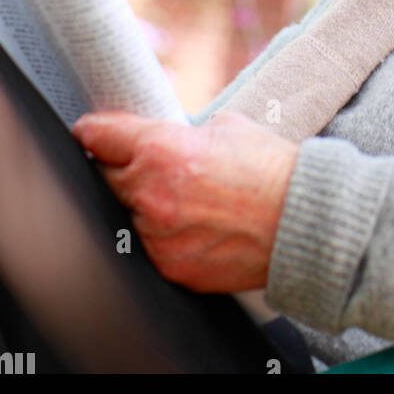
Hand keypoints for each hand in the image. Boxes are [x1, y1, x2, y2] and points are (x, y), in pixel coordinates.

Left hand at [70, 110, 299, 292]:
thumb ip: (181, 133)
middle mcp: (151, 194)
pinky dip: (163, 235)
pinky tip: (193, 224)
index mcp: (161, 149)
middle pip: (104, 177)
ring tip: (183, 199)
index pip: (98, 136)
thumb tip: (159, 138)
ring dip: (142, 205)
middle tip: (149, 165)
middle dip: (120, 167)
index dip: (95, 130)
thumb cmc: (270, 169)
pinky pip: (149, 247)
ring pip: (126, 215)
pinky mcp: (170, 267)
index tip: (91, 132)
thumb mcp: (224, 127)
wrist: (301, 218)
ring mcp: (157, 236)